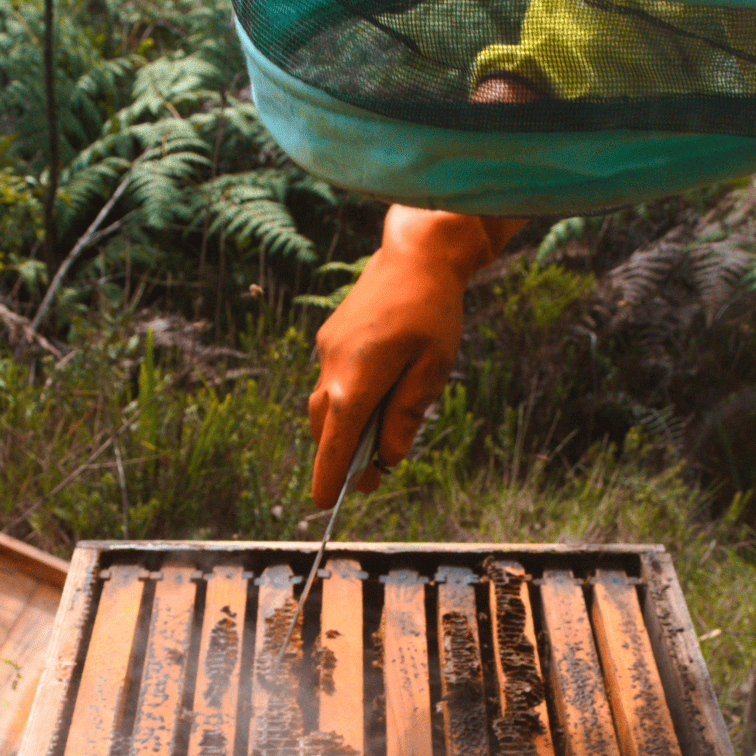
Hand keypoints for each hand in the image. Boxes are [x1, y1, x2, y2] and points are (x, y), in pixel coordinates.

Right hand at [307, 207, 522, 508]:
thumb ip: (405, 418)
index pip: (335, 443)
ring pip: (326, 405)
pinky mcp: (330, 338)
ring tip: (376, 436)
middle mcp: (332, 367)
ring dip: (344, 427)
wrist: (416, 251)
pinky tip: (376, 395)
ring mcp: (327, 350)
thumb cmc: (432, 310)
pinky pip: (332, 382)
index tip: (324, 503)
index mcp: (357, 381)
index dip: (329, 476)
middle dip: (339, 456)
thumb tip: (386, 458)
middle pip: (326, 429)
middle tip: (368, 478)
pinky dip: (346, 401)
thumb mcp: (431, 371)